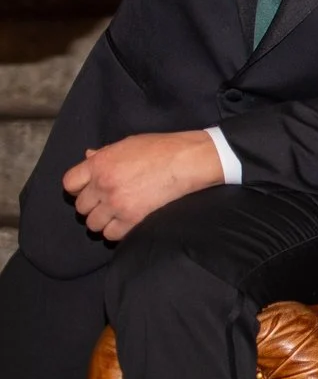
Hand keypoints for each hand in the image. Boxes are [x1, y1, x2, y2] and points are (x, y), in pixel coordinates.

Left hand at [62, 131, 222, 241]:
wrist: (187, 160)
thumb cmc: (161, 148)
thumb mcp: (128, 144)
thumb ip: (104, 154)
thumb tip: (88, 156)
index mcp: (99, 164)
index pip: (69, 184)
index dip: (78, 188)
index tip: (89, 190)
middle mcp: (102, 184)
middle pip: (80, 207)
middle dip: (93, 205)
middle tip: (107, 202)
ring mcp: (116, 203)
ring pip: (93, 223)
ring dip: (103, 220)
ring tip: (117, 214)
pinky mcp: (132, 218)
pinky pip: (111, 234)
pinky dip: (116, 231)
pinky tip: (126, 222)